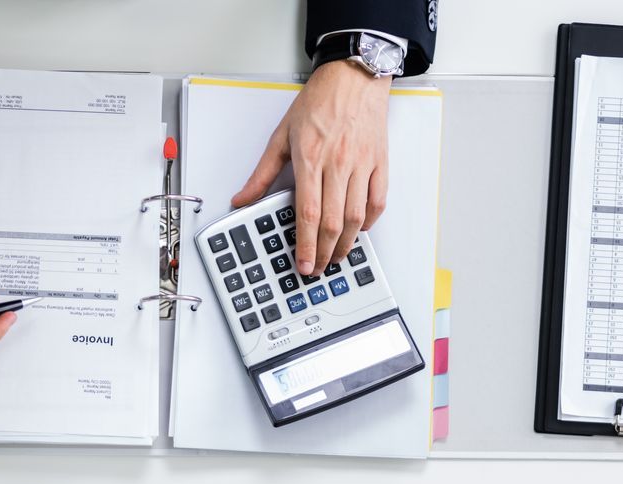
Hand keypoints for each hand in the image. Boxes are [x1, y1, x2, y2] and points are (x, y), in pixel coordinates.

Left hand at [231, 60, 391, 275]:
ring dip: (346, 243)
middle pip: (332, 222)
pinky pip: (377, 201)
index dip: (304, 244)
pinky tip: (359, 230)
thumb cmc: (319, 101)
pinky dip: (369, 221)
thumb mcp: (281, 135)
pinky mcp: (380, 162)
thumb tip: (243, 199)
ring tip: (335, 256)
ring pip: (357, 217)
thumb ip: (262, 173)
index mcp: (310, 159)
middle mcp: (337, 164)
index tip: (302, 263)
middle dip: (324, 252)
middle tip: (317, 267)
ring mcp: (361, 164)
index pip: (307, 213)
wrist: (353, 76)